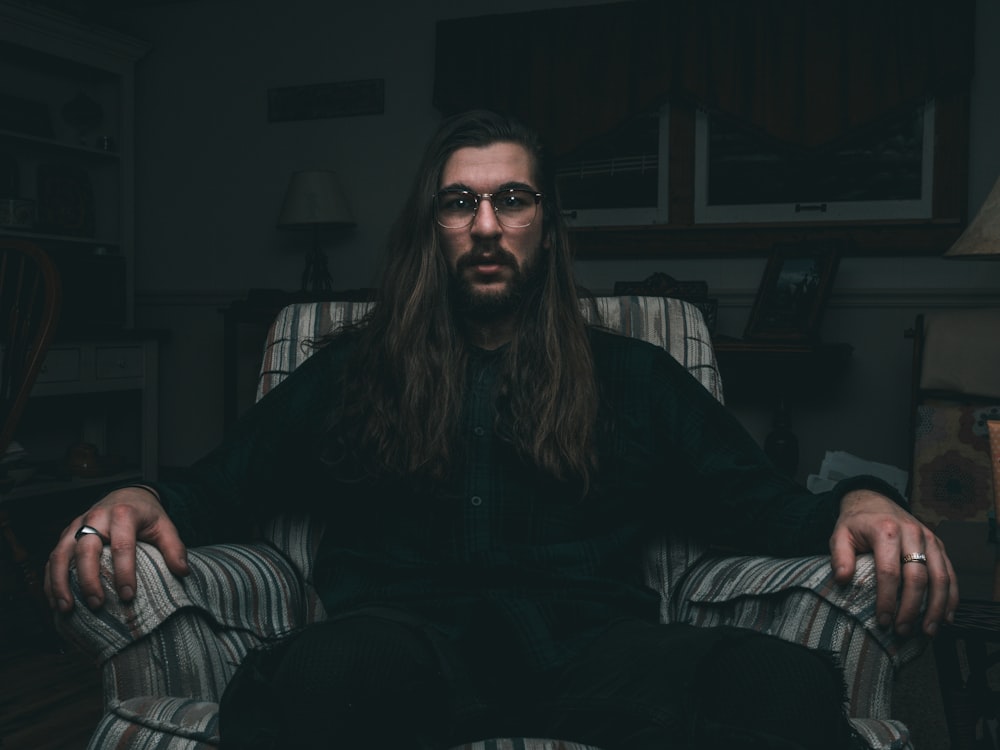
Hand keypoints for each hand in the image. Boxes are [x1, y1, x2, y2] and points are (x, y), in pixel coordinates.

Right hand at [44, 486, 188, 612]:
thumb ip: (174, 548)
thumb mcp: (165, 526)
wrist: (126, 495)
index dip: (125, 572)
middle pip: (87, 549)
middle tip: (97, 606)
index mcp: (124, 514)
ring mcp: (77, 525)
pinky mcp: (66, 534)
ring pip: (62, 553)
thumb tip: (182, 572)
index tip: (128, 596)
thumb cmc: (146, 515)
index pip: (123, 545)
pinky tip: (55, 601)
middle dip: (89, 579)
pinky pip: (53, 557)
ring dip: (60, 582)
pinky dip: (50, 580)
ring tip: (66, 609)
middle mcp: (96, 518)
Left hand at [830, 489, 957, 636]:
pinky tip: (946, 617)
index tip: (883, 620)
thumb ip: (840, 556)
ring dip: (936, 607)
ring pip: (940, 577)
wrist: (874, 500)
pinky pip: (951, 574)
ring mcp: (930, 539)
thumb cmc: (857, 523)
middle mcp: (912, 533)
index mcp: (886, 530)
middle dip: (912, 608)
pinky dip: (951, 597)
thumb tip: (842, 580)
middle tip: (903, 630)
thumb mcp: (840, 534)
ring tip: (927, 630)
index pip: (889, 571)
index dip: (888, 599)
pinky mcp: (939, 546)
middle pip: (918, 576)